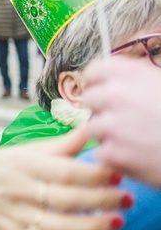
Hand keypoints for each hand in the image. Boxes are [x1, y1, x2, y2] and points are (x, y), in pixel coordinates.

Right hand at [0, 128, 129, 229]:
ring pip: (58, 226)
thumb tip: (91, 127)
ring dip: (90, 226)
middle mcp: (20, 190)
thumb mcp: (24, 151)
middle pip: (65, 198)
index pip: (64, 171)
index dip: (94, 174)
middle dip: (101, 200)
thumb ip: (60, 145)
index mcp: (24, 164)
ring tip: (115, 222)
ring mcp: (16, 215)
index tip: (117, 174)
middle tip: (126, 200)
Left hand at [82, 56, 160, 186]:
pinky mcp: (113, 154)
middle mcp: (116, 95)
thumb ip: (138, 81)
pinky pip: (101, 153)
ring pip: (93, 128)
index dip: (99, 83)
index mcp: (130, 73)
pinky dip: (116, 158)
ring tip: (138, 140)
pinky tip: (140, 157)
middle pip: (89, 100)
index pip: (94, 71)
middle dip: (103, 109)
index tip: (105, 90)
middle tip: (125, 120)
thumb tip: (117, 84)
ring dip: (109, 134)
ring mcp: (111, 125)